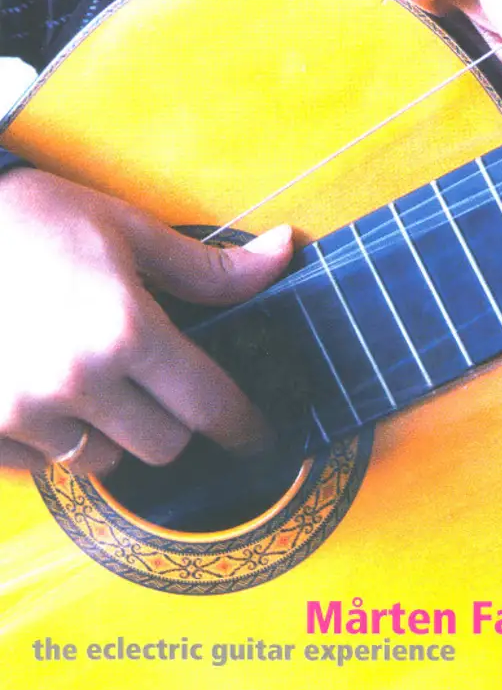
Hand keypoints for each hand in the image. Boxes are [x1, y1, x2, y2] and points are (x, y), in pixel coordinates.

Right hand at [0, 169, 293, 475]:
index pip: (209, 403)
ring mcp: (20, 412)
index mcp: (126, 329)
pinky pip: (41, 469)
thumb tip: (288, 250)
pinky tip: (42, 395)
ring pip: (102, 462)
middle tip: (155, 384)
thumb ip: (210, 266)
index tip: (257, 440)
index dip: (243, 426)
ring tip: (91, 383)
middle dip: (174, 420)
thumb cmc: (33, 220)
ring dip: (112, 434)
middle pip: (164, 445)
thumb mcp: (126, 230)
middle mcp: (77, 380)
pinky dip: (53, 443)